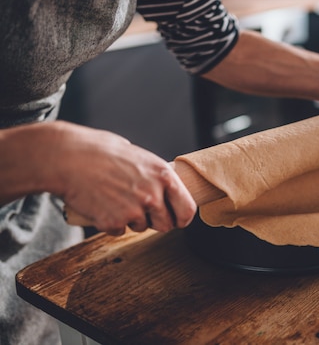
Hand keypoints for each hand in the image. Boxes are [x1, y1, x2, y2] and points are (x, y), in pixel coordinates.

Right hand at [45, 122, 195, 235]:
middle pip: (166, 224)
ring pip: (141, 227)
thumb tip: (164, 188)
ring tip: (115, 198)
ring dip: (131, 220)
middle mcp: (153, 195)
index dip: (183, 217)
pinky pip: (118, 231)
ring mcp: (134, 211)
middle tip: (142, 211)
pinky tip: (101, 204)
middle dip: (156, 221)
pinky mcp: (113, 222)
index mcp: (164, 175)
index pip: (187, 208)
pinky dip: (111, 222)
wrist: (67, 158)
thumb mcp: (138, 156)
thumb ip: (154, 175)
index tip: (179, 220)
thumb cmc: (100, 151)